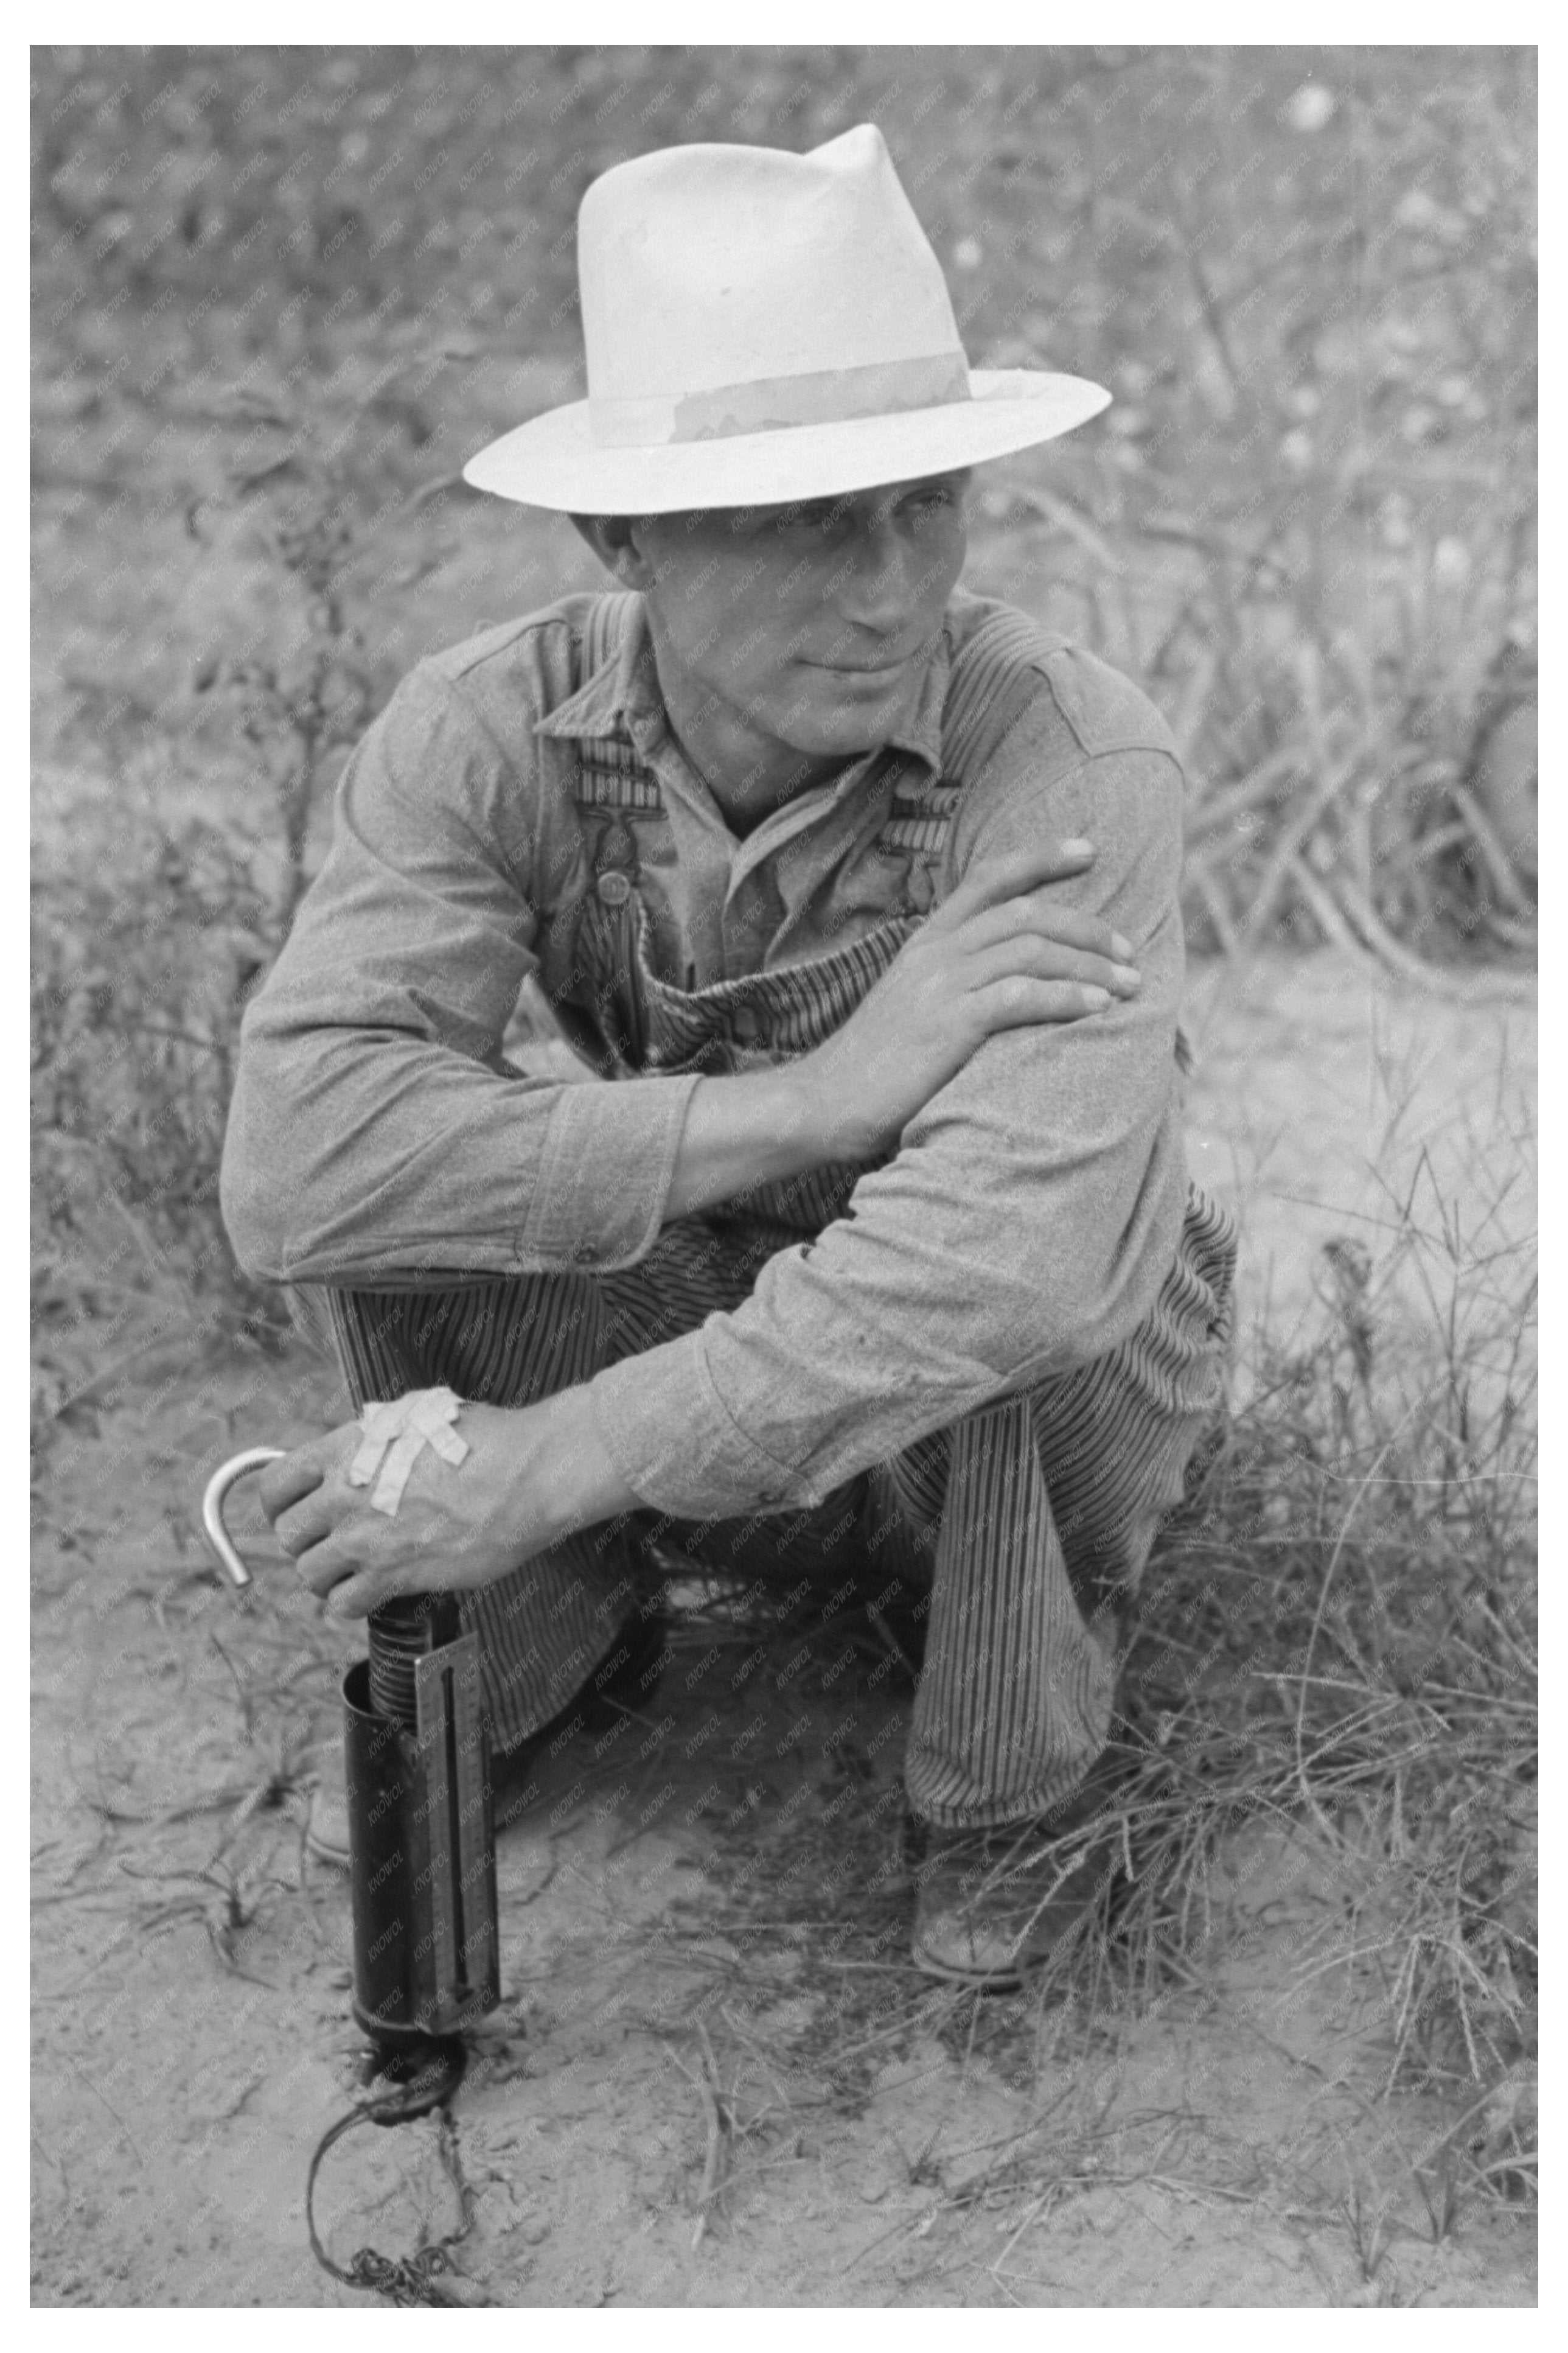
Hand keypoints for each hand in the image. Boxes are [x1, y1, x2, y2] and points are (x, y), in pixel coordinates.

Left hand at [255, 1395, 635, 1618]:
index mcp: (346, 1451)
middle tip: (334, 1541)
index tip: (296, 1510)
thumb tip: (359, 1447)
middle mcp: (344, 1496)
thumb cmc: (483, 1440)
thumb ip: (374, 1437)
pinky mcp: (393, 1575)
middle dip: (308, 1541)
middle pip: (287, 1536)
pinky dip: (354, 1602)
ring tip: (356, 1569)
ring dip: (329, 1575)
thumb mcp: (416, 1417)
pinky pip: (344, 1605)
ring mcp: (365, 1539)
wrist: (523, 1476)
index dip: (281, 1503)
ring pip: (310, 1575)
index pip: (275, 1485)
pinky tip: (377, 1589)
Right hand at [797, 839, 1140, 1160]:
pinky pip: (1019, 996)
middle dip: (1087, 927)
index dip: (1042, 858)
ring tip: (1130, 984)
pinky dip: (1066, 997)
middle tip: (1129, 951)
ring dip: (1090, 964)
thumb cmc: (879, 1066)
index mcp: (927, 941)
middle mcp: (934, 952)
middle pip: (1024, 913)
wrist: (826, 1103)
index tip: (1089, 852)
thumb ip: (957, 983)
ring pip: (1030, 950)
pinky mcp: (947, 1023)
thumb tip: (1013, 983)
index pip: (988, 879)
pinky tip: (1098, 1007)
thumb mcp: (915, 1005)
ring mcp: (939, 985)